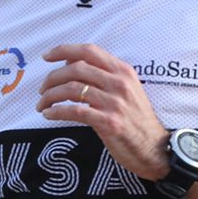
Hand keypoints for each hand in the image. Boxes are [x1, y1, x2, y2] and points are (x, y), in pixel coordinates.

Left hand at [36, 44, 168, 178]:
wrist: (155, 148)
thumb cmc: (136, 119)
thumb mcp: (125, 90)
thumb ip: (101, 75)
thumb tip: (70, 62)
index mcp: (123, 71)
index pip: (89, 51)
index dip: (64, 50)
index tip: (46, 56)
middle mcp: (120, 83)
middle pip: (75, 69)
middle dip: (52, 78)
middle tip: (42, 90)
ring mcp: (115, 102)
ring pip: (71, 89)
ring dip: (50, 96)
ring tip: (42, 104)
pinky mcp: (109, 122)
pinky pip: (75, 111)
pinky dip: (56, 111)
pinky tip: (48, 114)